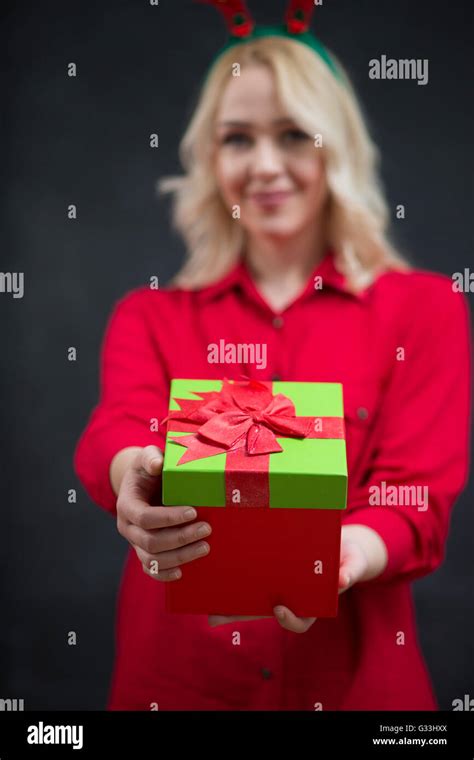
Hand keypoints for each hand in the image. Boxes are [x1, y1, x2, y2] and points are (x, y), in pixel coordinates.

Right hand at [116, 445, 212, 581]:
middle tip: (207, 529)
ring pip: (152, 559)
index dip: (168, 518)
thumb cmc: (148, 469)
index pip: (144, 517)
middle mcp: (127, 527)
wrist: (142, 484)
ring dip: (179, 556)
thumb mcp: (147, 457)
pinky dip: (164, 574)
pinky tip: (182, 572)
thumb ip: (150, 457)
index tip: (193, 511)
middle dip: (180, 538)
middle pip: (150, 541)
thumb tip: (157, 464)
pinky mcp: (144, 551)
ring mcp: (134, 542)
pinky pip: (150, 569)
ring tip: (205, 547)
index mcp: (126, 505)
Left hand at [208, 524, 387, 631]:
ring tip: (205, 601)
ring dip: (229, 599)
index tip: (279, 609)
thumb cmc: (350, 559)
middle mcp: (291, 596)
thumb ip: (349, 572)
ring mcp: (278, 583)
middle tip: (215, 617)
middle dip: (238, 614)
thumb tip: (343, 581)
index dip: (288, 619)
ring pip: (252, 595)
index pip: (298, 620)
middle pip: (263, 610)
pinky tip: (218, 565)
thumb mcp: (354, 564)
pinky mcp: (270, 564)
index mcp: (311, 603)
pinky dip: (236, 572)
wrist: (344, 543)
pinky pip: (252, 572)